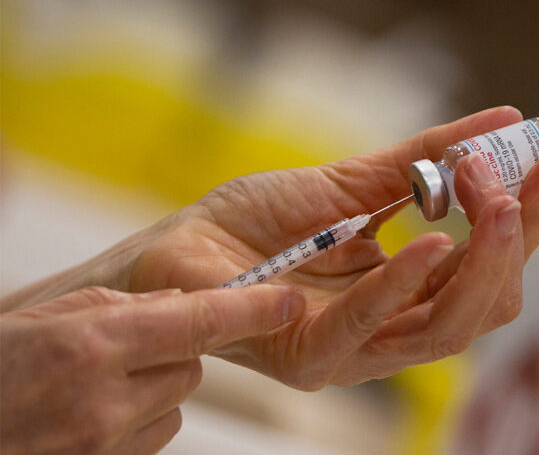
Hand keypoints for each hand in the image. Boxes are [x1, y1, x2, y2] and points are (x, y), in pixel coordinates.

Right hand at [0, 285, 303, 453]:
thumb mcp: (49, 316)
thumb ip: (122, 307)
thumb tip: (180, 304)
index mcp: (92, 345)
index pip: (197, 323)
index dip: (251, 309)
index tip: (287, 300)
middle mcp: (105, 400)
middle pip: (190, 366)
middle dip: (175, 350)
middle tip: (133, 344)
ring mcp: (106, 444)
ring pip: (176, 402)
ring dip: (156, 385)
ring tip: (103, 381)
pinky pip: (154, 434)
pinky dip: (140, 418)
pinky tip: (98, 409)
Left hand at [126, 106, 538, 389]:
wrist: (181, 249)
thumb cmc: (261, 223)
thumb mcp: (352, 182)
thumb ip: (423, 161)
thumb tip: (504, 122)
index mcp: (408, 291)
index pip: (490, 269)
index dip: (528, 220)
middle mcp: (392, 327)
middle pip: (486, 305)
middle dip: (517, 242)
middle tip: (529, 178)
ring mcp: (354, 351)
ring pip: (447, 327)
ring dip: (481, 263)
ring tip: (496, 202)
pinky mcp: (309, 357)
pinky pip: (368, 326)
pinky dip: (403, 283)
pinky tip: (433, 242)